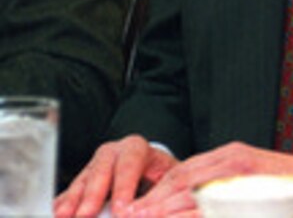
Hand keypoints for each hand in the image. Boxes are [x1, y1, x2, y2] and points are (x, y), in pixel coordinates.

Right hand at [54, 134, 176, 217]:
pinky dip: (63, 206)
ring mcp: (93, 167)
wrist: (151, 174)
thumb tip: (148, 211)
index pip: (129, 165)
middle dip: (92, 196)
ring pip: (80, 183)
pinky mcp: (80, 183)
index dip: (124, 188)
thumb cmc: (160, 178)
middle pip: (100, 172)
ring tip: (64, 217)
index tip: (121, 211)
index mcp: (136, 149)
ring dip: (72, 203)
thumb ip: (158, 194)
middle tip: (86, 216)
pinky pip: (68, 194)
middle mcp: (112, 153)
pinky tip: (57, 215)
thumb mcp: (168, 181)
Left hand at [108, 142, 292, 217]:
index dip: (155, 192)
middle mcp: (233, 161)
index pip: (182, 172)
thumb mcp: (249, 184)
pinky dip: (195, 214)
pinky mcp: (252, 193)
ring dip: (166, 211)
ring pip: (193, 193)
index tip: (132, 209)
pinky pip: (214, 207)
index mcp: (230, 157)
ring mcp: (243, 176)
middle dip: (152, 203)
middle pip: (182, 180)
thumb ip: (220, 191)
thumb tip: (187, 205)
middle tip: (127, 217)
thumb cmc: (288, 189)